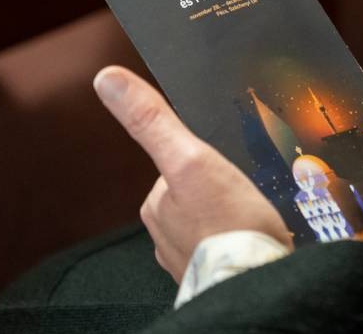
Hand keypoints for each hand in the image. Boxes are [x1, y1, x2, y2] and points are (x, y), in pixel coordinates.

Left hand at [94, 66, 292, 282]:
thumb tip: (107, 79)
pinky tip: (253, 240)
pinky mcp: (214, 273)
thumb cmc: (226, 224)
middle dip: (218, 189)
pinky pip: (225, 246)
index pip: (179, 165)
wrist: (255, 283)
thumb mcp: (191, 158)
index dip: (206, 161)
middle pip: (196, 192)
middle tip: (244, 192)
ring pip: (211, 221)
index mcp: (157, 204)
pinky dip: (237, 240)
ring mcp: (189, 258)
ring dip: (229, 217)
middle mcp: (165, 234)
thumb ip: (151, 120)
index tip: (226, 169)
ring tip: (252, 218)